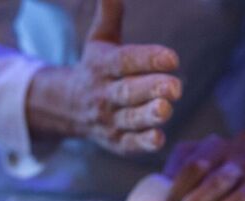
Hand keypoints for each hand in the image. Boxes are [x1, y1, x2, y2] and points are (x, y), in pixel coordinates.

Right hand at [26, 0, 181, 154]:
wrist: (69, 107)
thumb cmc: (96, 67)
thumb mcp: (100, 39)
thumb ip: (110, 14)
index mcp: (102, 65)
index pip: (125, 61)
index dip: (148, 59)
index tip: (172, 58)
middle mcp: (104, 93)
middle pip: (127, 91)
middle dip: (151, 89)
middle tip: (175, 87)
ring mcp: (109, 120)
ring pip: (130, 119)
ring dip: (148, 116)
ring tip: (167, 110)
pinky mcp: (116, 142)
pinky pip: (129, 144)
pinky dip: (143, 143)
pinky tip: (160, 138)